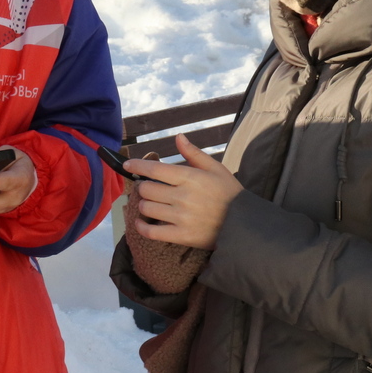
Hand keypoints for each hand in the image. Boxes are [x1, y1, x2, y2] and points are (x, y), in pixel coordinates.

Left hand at [124, 135, 241, 249]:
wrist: (243, 224)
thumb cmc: (229, 193)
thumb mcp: (215, 169)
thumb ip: (194, 153)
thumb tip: (178, 137)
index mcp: (190, 178)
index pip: (155, 170)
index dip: (137, 166)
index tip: (128, 165)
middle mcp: (182, 197)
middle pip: (146, 189)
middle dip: (144, 187)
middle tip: (150, 188)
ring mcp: (181, 217)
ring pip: (146, 208)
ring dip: (145, 205)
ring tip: (152, 204)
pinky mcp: (181, 235)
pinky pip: (151, 232)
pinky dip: (141, 227)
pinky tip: (141, 223)